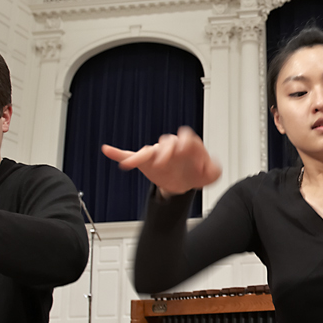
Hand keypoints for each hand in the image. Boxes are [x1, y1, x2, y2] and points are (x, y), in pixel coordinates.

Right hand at [101, 126, 220, 196]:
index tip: (194, 164)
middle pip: (167, 142)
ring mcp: (157, 154)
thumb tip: (207, 166)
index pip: (188, 139)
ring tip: (131, 163)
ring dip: (142, 156)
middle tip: (164, 163)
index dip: (191, 147)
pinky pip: (129, 155)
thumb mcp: (212, 174)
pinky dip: (118, 153)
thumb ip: (215, 169)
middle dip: (165, 152)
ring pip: (148, 150)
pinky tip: (107, 150)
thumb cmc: (197, 173)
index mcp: (187, 145)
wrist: (184, 183)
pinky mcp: (146, 162)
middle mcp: (171, 146)